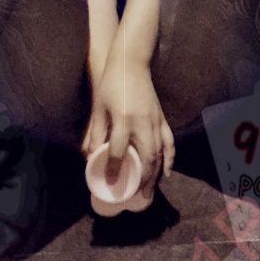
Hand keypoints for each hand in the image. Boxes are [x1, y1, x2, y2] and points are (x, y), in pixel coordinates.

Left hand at [82, 53, 174, 197]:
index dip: (113, 168)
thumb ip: (96, 132)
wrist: (130, 63)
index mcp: (123, 119)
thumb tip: (90, 156)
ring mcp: (155, 121)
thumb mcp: (98, 107)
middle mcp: (142, 122)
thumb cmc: (111, 84)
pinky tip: (167, 172)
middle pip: (146, 158)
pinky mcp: (162, 118)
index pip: (118, 150)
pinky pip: (169, 142)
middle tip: (137, 197)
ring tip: (150, 191)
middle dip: (143, 180)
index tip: (110, 182)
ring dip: (156, 175)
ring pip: (160, 153)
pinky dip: (170, 159)